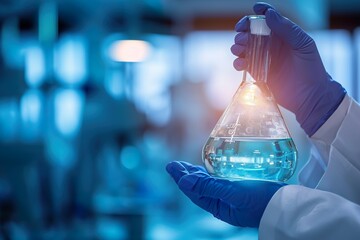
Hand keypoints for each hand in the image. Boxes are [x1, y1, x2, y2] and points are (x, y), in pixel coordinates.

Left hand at [166, 161, 285, 227]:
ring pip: (207, 184)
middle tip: (173, 165)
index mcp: (218, 206)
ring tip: (184, 167)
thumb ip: (210, 186)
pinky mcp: (239, 189)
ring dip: (195, 174)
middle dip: (185, 175)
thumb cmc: (262, 201)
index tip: (171, 166)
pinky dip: (209, 174)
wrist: (286, 206)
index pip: (193, 191)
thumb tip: (184, 180)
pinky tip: (206, 169)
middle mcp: (222, 202)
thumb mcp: (234, 193)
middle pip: (198, 187)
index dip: (181, 178)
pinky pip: (218, 181)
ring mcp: (230, 196)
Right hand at [231, 2, 345, 135]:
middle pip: (251, 33)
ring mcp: (263, 59)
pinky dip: (238, 63)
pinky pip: (243, 64)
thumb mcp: (303, 45)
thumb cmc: (311, 69)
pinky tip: (241, 64)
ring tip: (239, 50)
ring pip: (244, 48)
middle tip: (241, 38)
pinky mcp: (257, 73)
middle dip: (243, 32)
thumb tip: (269, 14)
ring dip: (238, 47)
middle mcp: (271, 45)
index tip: (253, 11)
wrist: (310, 96)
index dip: (258, 13)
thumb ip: (287, 29)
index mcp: (283, 34)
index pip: (267, 19)